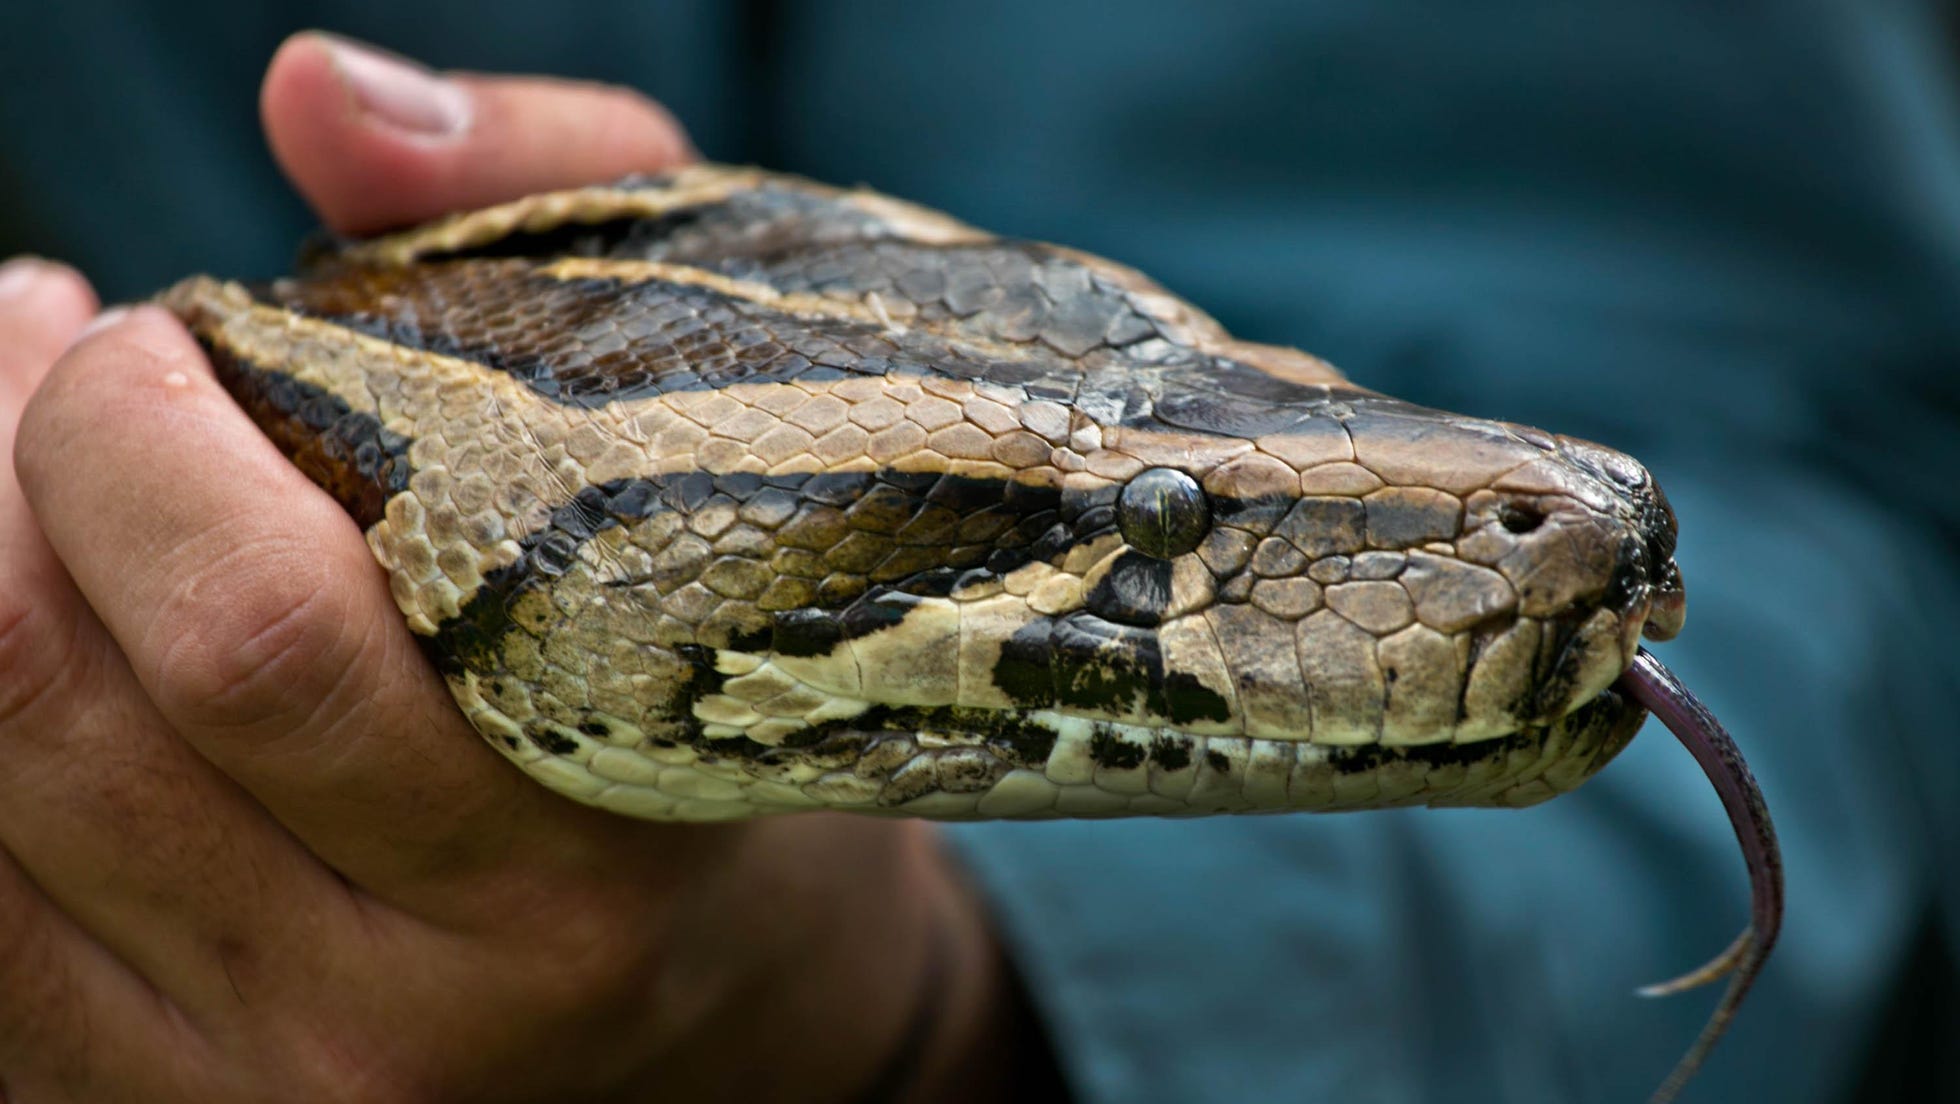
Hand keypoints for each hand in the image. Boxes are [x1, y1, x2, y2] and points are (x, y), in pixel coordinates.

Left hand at [1, 35, 1031, 1102]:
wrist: (702, 998)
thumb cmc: (706, 660)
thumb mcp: (705, 419)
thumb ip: (554, 204)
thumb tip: (308, 88)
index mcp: (588, 845)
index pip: (259, 638)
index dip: (132, 433)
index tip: (170, 326)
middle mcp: (425, 1008)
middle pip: (55, 709)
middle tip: (66, 355)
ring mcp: (268, 1089)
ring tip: (14, 445)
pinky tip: (8, 600)